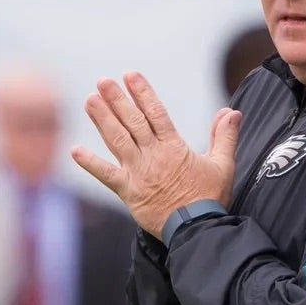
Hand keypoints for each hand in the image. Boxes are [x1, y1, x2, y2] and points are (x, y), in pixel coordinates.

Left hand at [71, 72, 241, 239]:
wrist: (197, 229)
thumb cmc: (210, 198)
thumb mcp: (223, 164)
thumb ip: (224, 136)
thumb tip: (231, 112)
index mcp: (174, 147)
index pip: (155, 112)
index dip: (142, 92)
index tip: (130, 75)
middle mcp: (153, 155)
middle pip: (132, 121)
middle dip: (117, 99)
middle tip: (102, 81)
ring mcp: (138, 172)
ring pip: (117, 140)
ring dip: (102, 120)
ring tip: (90, 101)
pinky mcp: (128, 192)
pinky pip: (106, 175)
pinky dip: (90, 164)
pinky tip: (74, 151)